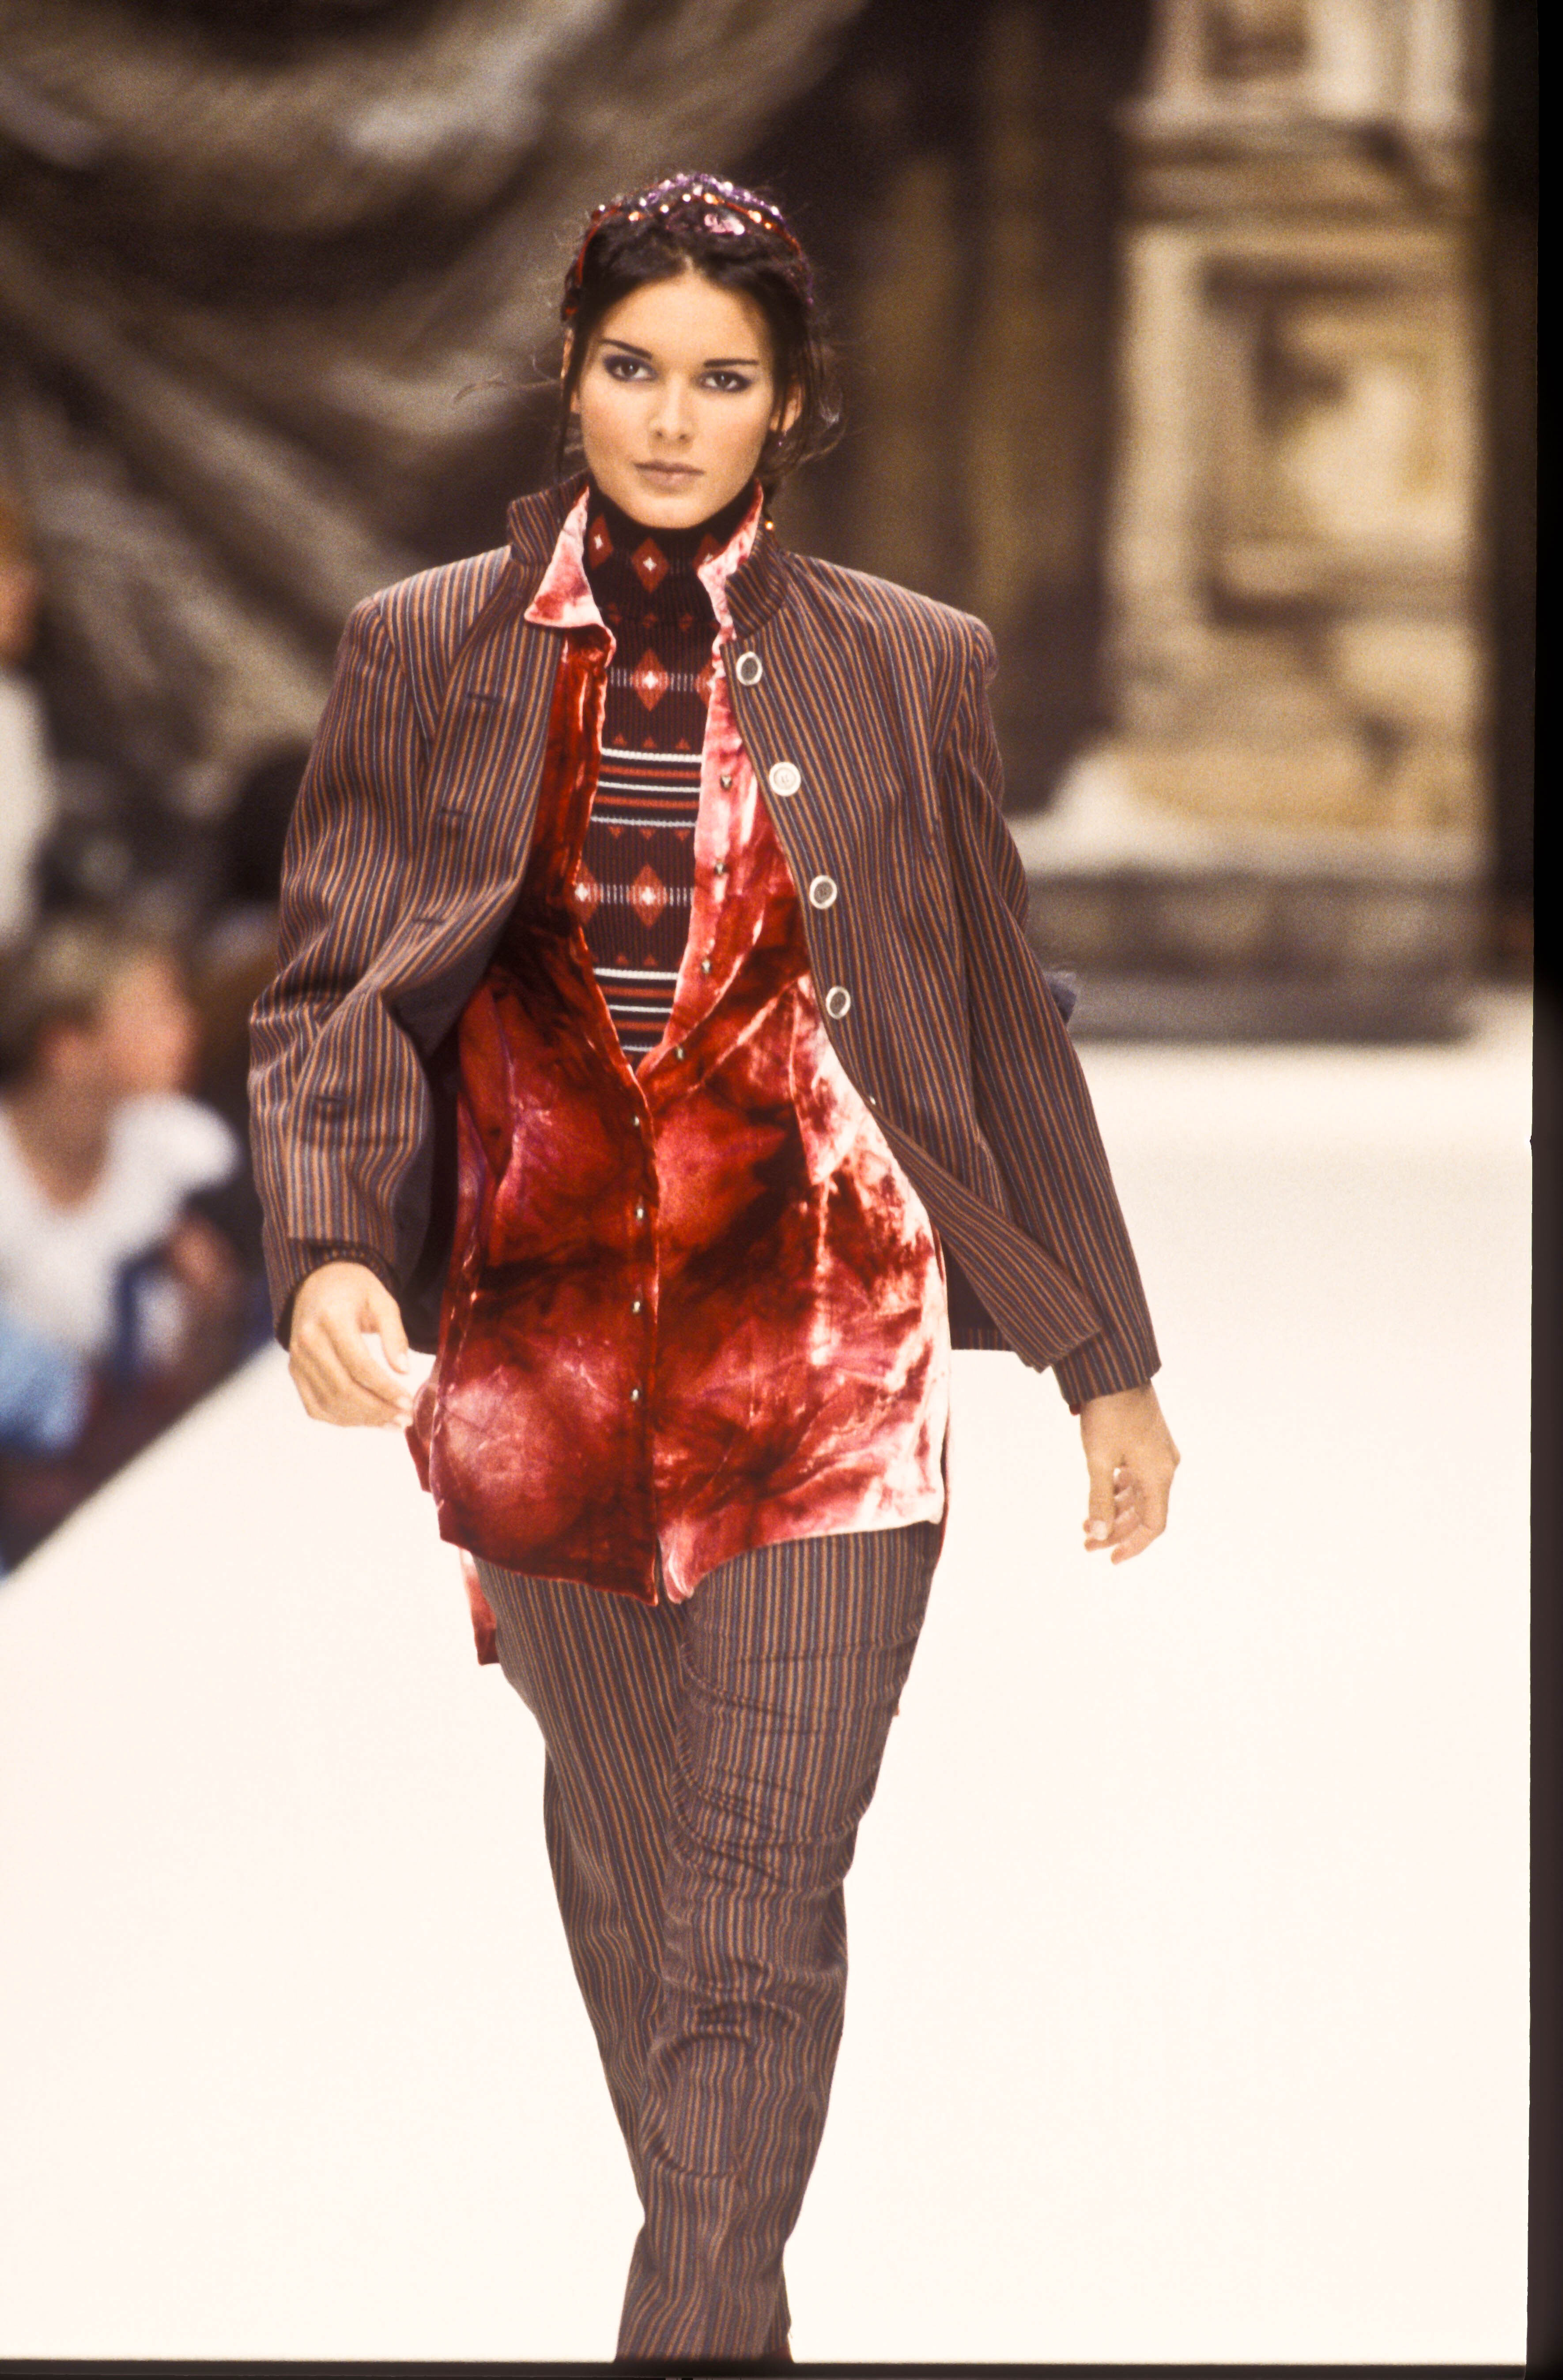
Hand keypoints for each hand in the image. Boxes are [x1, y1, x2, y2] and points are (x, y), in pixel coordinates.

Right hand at [287, 1260, 412, 1427]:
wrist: (318, 1283)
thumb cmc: (356, 1291)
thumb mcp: (382, 1302)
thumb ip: (394, 1334)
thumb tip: (404, 1370)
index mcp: (331, 1319)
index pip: (359, 1365)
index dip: (385, 1389)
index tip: (408, 1402)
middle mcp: (308, 1341)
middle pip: (343, 1389)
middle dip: (377, 1410)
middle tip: (405, 1419)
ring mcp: (297, 1359)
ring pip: (329, 1402)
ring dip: (363, 1419)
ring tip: (392, 1423)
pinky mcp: (295, 1371)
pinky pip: (315, 1406)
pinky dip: (341, 1419)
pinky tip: (367, 1420)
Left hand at [1079, 1382, 1178, 1564]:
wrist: (1115, 1370)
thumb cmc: (1108, 1413)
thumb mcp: (1098, 1460)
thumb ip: (1099, 1499)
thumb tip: (1098, 1532)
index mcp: (1158, 1474)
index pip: (1153, 1525)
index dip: (1133, 1545)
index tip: (1109, 1557)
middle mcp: (1165, 1466)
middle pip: (1145, 1512)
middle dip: (1116, 1530)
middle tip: (1087, 1541)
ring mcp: (1159, 1453)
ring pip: (1141, 1494)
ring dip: (1116, 1510)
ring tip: (1086, 1521)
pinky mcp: (1151, 1441)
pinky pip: (1139, 1477)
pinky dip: (1121, 1490)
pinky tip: (1103, 1491)